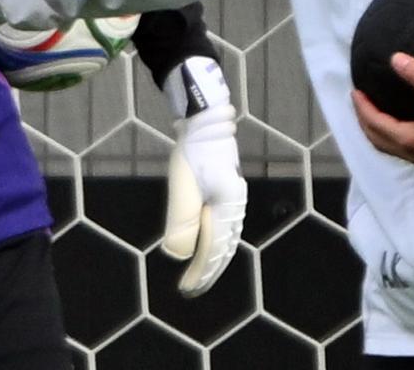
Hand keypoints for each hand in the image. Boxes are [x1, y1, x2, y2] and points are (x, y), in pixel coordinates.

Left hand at [159, 58, 245, 295]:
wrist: (206, 123)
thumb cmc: (193, 153)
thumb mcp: (182, 186)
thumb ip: (182, 221)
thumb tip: (178, 254)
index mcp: (228, 209)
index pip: (213, 250)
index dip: (199, 272)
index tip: (186, 289)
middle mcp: (236, 209)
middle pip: (223, 249)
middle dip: (207, 271)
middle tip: (191, 289)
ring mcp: (234, 202)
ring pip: (226, 240)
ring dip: (212, 259)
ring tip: (199, 276)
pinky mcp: (227, 195)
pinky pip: (224, 228)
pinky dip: (216, 243)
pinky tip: (207, 248)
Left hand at [353, 53, 413, 174]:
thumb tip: (395, 58)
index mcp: (409, 140)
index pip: (374, 123)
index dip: (362, 107)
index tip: (355, 93)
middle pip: (378, 140)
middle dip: (365, 121)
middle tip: (361, 103)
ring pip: (393, 150)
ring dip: (380, 133)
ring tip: (377, 116)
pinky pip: (409, 154)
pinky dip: (397, 142)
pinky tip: (405, 132)